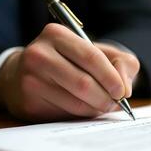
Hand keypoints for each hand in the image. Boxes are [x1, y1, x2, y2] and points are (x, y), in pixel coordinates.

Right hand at [0, 23, 139, 121]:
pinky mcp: (29, 103)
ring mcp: (30, 80)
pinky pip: (65, 115)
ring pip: (76, 103)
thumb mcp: (96, 51)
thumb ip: (120, 62)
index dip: (111, 77)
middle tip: (114, 103)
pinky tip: (84, 108)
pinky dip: (81, 115)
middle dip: (105, 98)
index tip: (122, 92)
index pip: (91, 57)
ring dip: (96, 108)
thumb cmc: (67, 60)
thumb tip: (125, 89)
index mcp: (56, 35)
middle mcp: (39, 55)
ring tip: (101, 105)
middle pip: (83, 83)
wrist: (25, 73)